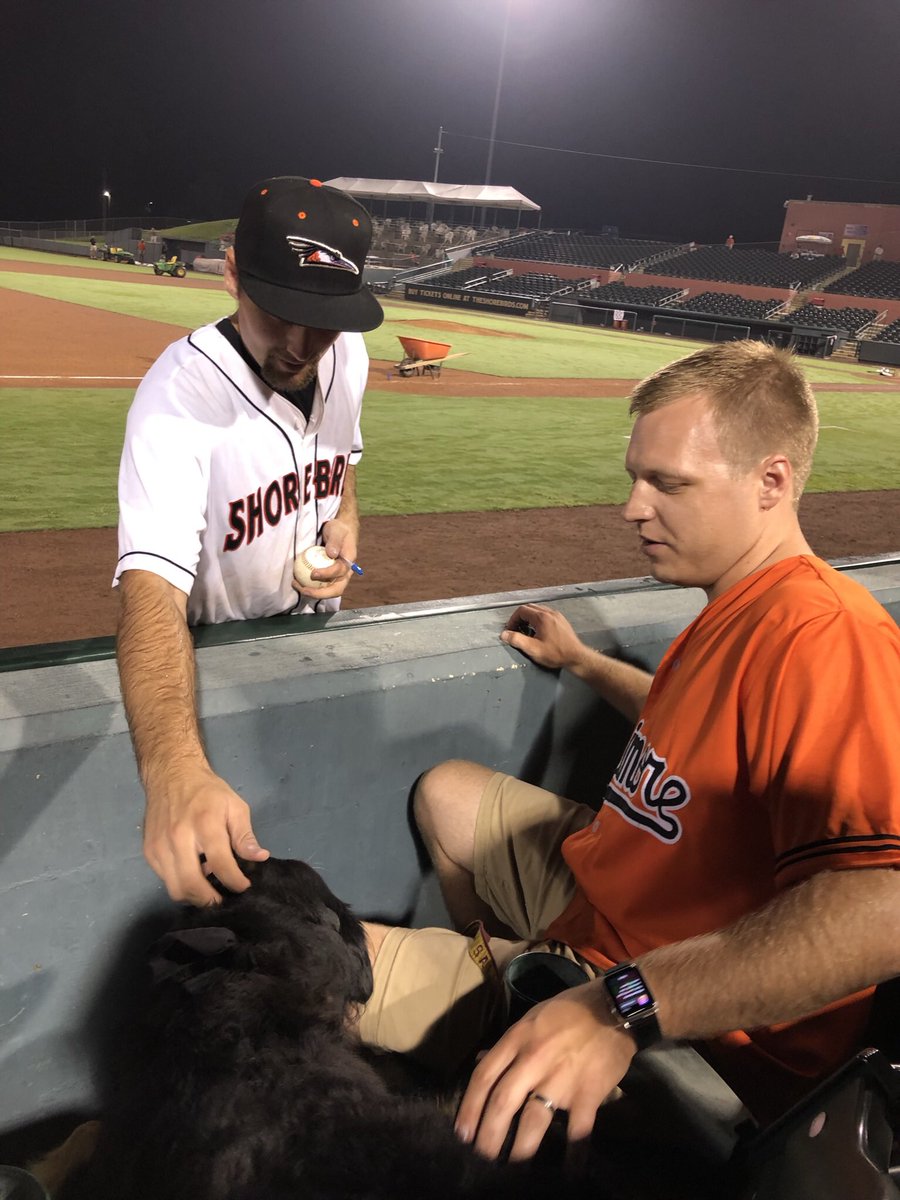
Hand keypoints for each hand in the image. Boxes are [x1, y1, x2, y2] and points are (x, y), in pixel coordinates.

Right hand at [143, 763, 268, 904]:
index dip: (235, 882)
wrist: (171, 775)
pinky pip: (165, 880)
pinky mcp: (149, 852)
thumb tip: (259, 858)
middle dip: (212, 900)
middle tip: (225, 898)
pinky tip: (193, 873)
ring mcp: (160, 846)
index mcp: (205, 823)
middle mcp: (178, 837)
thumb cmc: (208, 792)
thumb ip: (245, 835)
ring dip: (195, 896)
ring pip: (175, 889)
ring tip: (210, 888)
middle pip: (192, 885)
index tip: (244, 887)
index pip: (221, 864)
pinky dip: (181, 884)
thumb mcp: (234, 806)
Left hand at [292, 518, 357, 599]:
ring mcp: (336, 576)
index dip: (327, 574)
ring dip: (312, 591)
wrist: (340, 531)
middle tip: (304, 589)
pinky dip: (308, 586)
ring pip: (327, 590)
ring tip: (296, 585)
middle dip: (319, 593)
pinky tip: (296, 581)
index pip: (339, 572)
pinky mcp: (328, 576)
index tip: (313, 573)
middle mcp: (344, 573)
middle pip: (336, 590)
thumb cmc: (338, 530)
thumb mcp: (337, 531)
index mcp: (349, 563)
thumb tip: (331, 554)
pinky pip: (319, 585)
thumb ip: (335, 542)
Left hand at [455, 982, 635, 1160]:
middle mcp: (534, 1059)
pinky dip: (572, 1154)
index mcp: (518, 1038)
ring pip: (533, 1119)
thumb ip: (509, 1043)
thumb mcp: (532, 1017)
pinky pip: (577, 1129)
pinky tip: (568, 1170)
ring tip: (512, 1167)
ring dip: (521, 1148)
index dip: (470, 1106)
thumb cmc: (570, 1010)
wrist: (614, 1008)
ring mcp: (561, 1078)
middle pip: (503, 1102)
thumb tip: (483, 1061)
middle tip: (482, 1157)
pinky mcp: (588, 1093)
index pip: (485, 1076)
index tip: (462, 1132)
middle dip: (489, 1134)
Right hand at [499, 604, 586, 672]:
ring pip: (538, 610)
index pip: (522, 610)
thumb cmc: (555, 654)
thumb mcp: (533, 649)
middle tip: (516, 630)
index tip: (510, 630)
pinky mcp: (562, 620)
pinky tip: (538, 632)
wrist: (576, 657)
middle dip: (520, 617)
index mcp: (541, 617)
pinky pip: (546, 614)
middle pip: (530, 608)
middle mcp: (549, 612)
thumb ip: (517, 640)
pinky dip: (538, 619)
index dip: (513, 619)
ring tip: (526, 631)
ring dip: (529, 618)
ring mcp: (557, 615)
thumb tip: (504, 634)